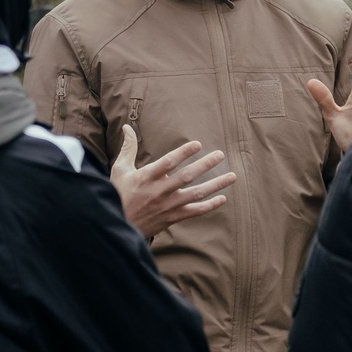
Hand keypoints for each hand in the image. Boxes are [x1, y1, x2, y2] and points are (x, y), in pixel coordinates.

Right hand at [110, 124, 236, 238]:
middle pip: (187, 176)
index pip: (168, 163)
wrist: (118, 225)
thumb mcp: (120, 169)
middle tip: (220, 154)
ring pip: (196, 194)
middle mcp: (159, 191)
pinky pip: (195, 212)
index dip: (183, 153)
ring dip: (216, 185)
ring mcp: (168, 205)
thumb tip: (127, 127)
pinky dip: (209, 206)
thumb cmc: (118, 194)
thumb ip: (128, 148)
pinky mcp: (172, 217)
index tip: (197, 144)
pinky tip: (223, 199)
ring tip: (232, 176)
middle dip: (205, 165)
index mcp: (146, 177)